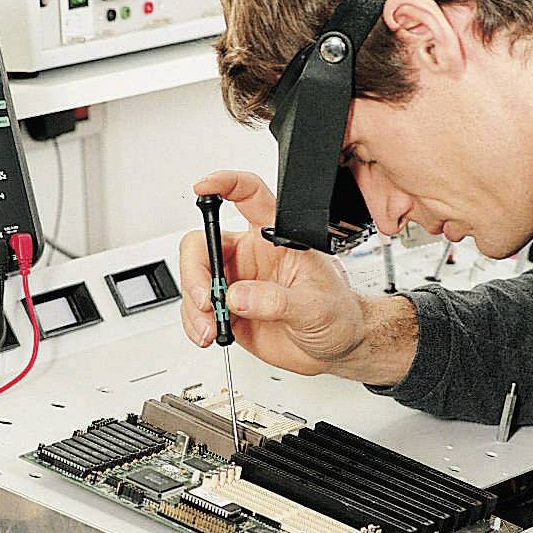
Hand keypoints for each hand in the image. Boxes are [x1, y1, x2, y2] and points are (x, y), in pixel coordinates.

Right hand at [179, 171, 368, 375]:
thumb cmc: (337, 314)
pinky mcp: (229, 308)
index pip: (249, 196)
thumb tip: (237, 296)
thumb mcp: (315, 306)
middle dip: (196, 273)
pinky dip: (196, 323)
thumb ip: (276, 300)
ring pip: (196, 279)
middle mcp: (252, 254)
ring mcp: (238, 282)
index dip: (225, 184)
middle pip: (203, 244)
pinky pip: (197, 309)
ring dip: (195, 306)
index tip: (203, 187)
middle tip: (207, 300)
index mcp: (277, 238)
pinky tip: (210, 333)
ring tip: (213, 326)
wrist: (337, 347)